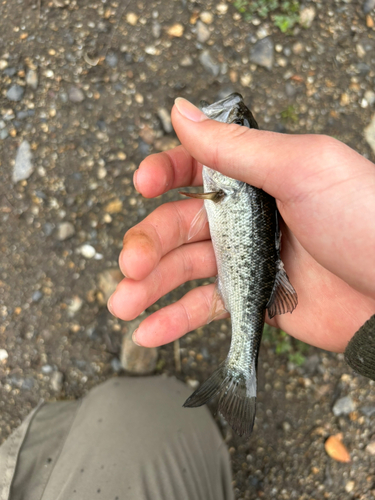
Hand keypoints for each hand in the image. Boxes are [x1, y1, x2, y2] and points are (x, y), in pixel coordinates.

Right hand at [108, 98, 374, 352]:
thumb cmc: (364, 220)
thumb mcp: (301, 168)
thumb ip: (236, 145)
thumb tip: (181, 110)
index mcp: (254, 178)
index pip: (194, 167)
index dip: (163, 174)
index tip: (144, 184)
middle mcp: (244, 216)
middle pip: (177, 224)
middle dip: (148, 242)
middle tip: (131, 264)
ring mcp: (244, 259)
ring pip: (182, 268)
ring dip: (148, 285)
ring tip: (122, 304)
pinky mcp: (249, 299)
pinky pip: (203, 307)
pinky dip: (174, 319)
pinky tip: (148, 330)